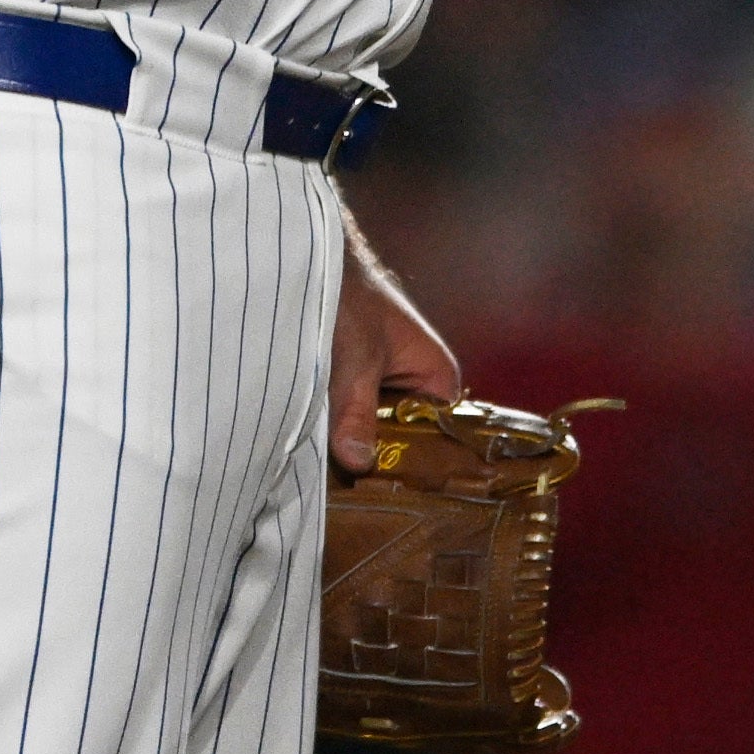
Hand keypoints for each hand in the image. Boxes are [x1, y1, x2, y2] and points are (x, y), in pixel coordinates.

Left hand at [328, 222, 460, 476]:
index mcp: (437, 377)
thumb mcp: (355, 358)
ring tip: (333, 478)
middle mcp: (417, 385)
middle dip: (379, 460)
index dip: (419, 466)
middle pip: (405, 441)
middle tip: (356, 492)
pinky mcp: (352, 387)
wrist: (311, 261)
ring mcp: (383, 387)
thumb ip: (357, 410)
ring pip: (373, 432)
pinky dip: (333, 430)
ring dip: (350, 443)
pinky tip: (315, 454)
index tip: (393, 491)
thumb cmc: (349, 297)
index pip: (442, 439)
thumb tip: (359, 462)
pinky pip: (350, 419)